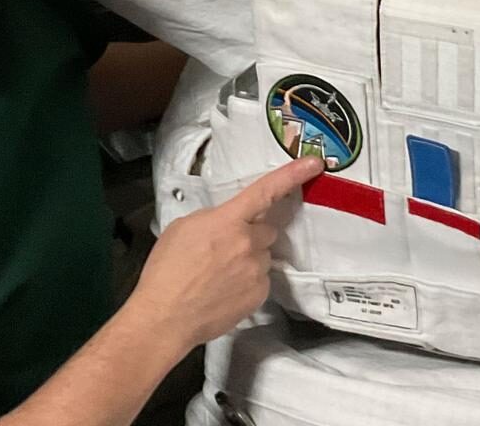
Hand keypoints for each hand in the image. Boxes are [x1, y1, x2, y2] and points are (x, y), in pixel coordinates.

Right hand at [124, 157, 324, 351]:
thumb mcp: (183, 228)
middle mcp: (248, 243)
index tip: (314, 163)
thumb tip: (227, 222)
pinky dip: (247, 282)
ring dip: (248, 260)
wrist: (165, 317)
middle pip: (266, 230)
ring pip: (263, 256)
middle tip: (224, 249)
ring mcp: (256, 271)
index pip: (266, 191)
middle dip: (251, 235)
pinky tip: (224, 291)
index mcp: (228, 221)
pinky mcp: (259, 294)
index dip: (292, 174)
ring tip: (219, 275)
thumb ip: (213, 219)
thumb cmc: (166, 271)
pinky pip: (261, 280)